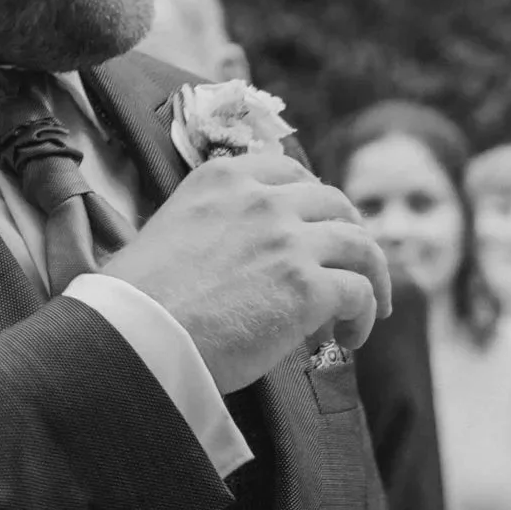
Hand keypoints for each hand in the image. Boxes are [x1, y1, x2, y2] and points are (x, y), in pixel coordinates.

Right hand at [100, 153, 393, 391]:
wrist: (138, 335)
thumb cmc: (140, 300)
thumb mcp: (171, 228)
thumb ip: (213, 223)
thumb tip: (240, 258)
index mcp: (223, 177)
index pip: (291, 172)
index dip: (315, 201)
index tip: (320, 227)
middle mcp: (262, 199)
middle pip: (335, 203)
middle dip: (351, 234)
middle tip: (355, 268)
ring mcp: (289, 240)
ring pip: (360, 246)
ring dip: (372, 276)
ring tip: (370, 308)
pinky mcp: (307, 286)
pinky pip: (360, 293)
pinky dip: (365, 315)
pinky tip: (350, 338)